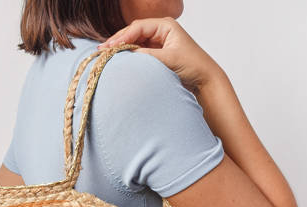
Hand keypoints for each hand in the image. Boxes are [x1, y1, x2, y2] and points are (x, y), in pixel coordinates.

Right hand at [97, 17, 223, 94]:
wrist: (204, 80)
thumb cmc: (193, 66)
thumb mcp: (169, 60)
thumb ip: (148, 56)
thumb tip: (128, 55)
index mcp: (166, 26)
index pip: (138, 27)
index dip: (122, 37)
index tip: (110, 47)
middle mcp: (161, 31)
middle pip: (134, 33)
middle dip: (118, 41)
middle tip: (102, 51)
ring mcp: (158, 42)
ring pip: (135, 42)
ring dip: (122, 49)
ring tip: (106, 56)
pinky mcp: (157, 54)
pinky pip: (139, 52)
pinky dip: (129, 56)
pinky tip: (119, 61)